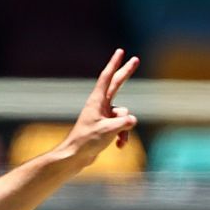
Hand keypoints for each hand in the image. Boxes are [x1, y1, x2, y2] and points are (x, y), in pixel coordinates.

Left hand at [56, 49, 139, 172]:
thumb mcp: (108, 131)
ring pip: (123, 115)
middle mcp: (100, 105)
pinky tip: (118, 146)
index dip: (114, 64)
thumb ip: (124, 123)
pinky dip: (122, 136)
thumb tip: (133, 120)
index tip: (120, 51)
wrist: (74, 157)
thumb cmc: (87, 142)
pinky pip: (120, 127)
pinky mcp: (105, 127)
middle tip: (135, 59)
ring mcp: (103, 116)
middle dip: (126, 73)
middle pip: (117, 85)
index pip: (107, 78)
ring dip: (125, 129)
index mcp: (97, 101)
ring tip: (118, 140)